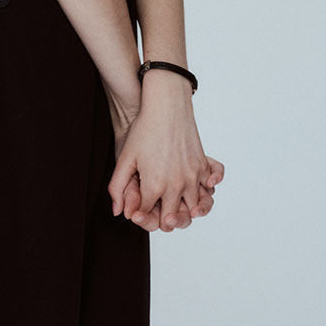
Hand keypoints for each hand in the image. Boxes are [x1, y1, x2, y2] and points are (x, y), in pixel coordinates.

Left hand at [107, 73, 224, 231]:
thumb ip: (117, 187)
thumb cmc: (143, 130)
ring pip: (192, 210)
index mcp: (154, 185)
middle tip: (156, 212)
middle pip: (171, 218)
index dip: (140, 213)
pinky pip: (207, 192)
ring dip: (183, 210)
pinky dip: (202, 195)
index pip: (146, 213)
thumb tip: (118, 212)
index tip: (136, 208)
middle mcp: (176, 185)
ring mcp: (192, 177)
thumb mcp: (125, 158)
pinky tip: (194, 191)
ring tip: (174, 205)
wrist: (166, 107)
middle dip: (162, 218)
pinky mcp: (203, 168)